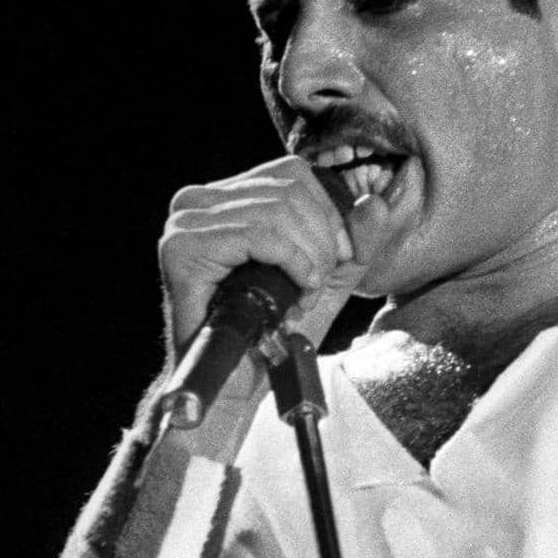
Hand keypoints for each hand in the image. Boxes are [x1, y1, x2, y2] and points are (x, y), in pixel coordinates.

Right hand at [158, 155, 391, 353]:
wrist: (238, 383)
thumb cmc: (274, 334)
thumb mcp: (327, 278)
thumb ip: (354, 240)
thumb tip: (375, 201)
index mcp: (227, 198)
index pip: (292, 173)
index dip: (327, 215)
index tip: (335, 261)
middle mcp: (199, 201)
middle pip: (289, 189)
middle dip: (321, 240)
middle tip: (318, 284)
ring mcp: (186, 221)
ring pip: (277, 210)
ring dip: (307, 257)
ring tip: (303, 294)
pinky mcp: (183, 247)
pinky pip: (259, 233)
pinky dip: (290, 262)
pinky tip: (294, 293)